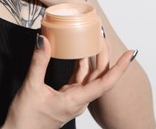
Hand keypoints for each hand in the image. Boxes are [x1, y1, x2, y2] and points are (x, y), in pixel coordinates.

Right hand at [2, 35, 136, 128]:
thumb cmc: (26, 118)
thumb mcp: (31, 87)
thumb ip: (39, 62)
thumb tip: (44, 40)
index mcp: (75, 100)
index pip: (105, 83)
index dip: (119, 68)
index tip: (129, 54)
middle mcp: (79, 100)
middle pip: (99, 77)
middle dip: (104, 56)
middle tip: (103, 37)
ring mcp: (73, 99)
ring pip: (89, 77)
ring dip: (92, 60)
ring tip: (92, 41)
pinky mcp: (66, 98)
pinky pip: (78, 79)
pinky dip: (79, 65)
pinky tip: (77, 54)